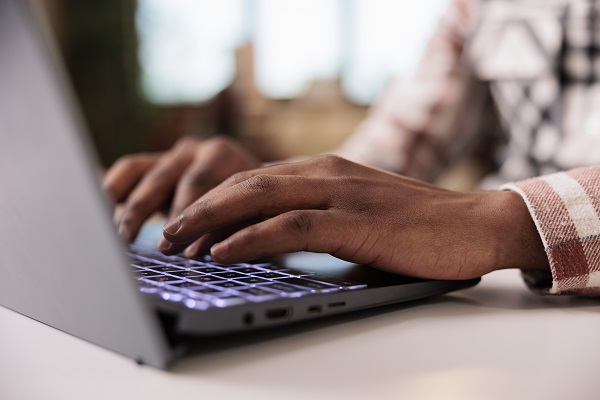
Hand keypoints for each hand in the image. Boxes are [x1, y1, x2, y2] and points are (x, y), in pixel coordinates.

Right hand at [103, 136, 259, 241]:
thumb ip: (230, 227)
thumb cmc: (254, 206)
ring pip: (142, 173)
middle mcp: (195, 149)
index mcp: (222, 154)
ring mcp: (172, 154)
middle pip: (166, 177)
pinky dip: (115, 189)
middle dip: (156, 214)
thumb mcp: (251, 214)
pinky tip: (105, 213)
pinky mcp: (154, 164)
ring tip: (122, 237)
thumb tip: (198, 252)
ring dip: (131, 207)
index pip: (199, 182)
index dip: (186, 214)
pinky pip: (129, 171)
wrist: (254, 187)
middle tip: (149, 245)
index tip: (177, 246)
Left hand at [158, 155, 548, 279]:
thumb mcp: (357, 213)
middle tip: (166, 234)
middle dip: (200, 208)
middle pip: (247, 184)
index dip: (215, 202)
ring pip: (261, 198)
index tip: (186, 227)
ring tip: (177, 243)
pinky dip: (252, 236)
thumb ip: (319, 216)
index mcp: (325, 171)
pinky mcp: (356, 220)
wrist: (474, 225)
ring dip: (213, 221)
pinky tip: (223, 250)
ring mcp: (341, 193)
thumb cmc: (416, 226)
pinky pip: (292, 225)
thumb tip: (275, 238)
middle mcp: (326, 173)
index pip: (255, 180)